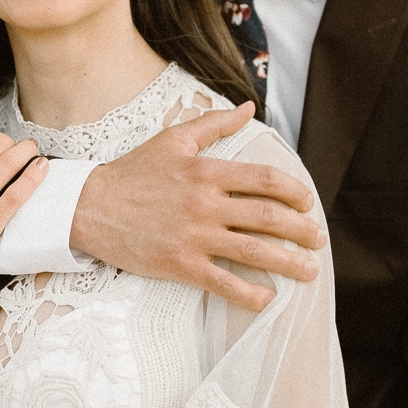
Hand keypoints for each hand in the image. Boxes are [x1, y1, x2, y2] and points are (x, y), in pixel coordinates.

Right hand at [70, 103, 324, 309]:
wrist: (89, 207)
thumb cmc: (131, 173)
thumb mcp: (173, 140)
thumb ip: (213, 124)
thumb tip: (248, 109)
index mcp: (207, 172)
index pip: (266, 180)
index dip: (295, 192)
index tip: (307, 203)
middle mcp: (206, 204)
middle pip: (269, 218)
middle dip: (303, 231)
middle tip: (318, 240)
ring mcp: (194, 236)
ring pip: (255, 252)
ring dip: (290, 264)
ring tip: (309, 271)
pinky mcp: (180, 264)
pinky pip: (225, 283)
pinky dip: (250, 294)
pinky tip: (267, 298)